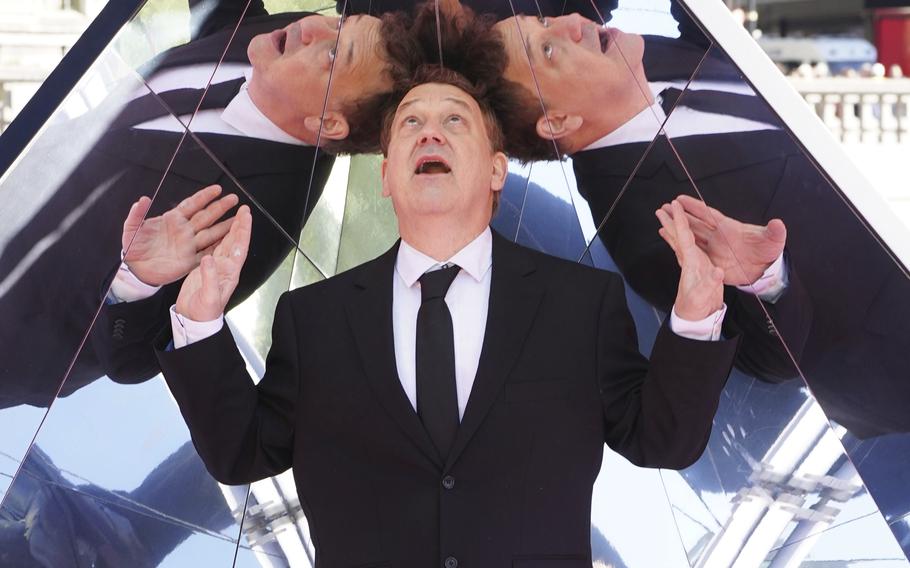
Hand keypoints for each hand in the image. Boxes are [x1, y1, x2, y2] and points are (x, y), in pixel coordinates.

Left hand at [121, 185, 238, 286]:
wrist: (135, 270)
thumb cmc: (134, 248)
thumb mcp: (131, 229)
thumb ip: (136, 214)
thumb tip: (142, 200)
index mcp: (172, 220)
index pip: (192, 204)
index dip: (204, 196)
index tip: (217, 189)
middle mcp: (184, 231)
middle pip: (206, 216)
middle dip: (220, 207)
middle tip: (234, 199)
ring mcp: (189, 245)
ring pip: (211, 233)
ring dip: (225, 226)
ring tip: (238, 220)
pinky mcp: (190, 260)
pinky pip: (207, 252)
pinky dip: (218, 248)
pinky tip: (229, 242)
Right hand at [175, 205, 251, 321]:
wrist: (195, 321)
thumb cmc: (204, 312)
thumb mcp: (208, 296)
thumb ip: (209, 277)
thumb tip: (208, 259)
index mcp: (229, 272)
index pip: (239, 246)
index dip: (243, 230)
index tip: (246, 215)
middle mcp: (226, 267)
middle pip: (235, 242)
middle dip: (240, 225)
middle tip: (243, 209)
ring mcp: (217, 267)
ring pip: (226, 243)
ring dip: (230, 229)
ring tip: (234, 215)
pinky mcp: (206, 268)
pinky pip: (213, 249)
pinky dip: (216, 238)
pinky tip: (216, 230)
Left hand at [656, 199, 724, 320]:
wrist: (695, 317)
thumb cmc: (698, 305)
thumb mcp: (705, 294)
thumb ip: (711, 282)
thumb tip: (717, 271)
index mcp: (692, 261)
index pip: (684, 235)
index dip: (680, 220)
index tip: (674, 205)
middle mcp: (690, 259)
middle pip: (678, 235)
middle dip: (671, 220)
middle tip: (662, 206)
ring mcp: (693, 262)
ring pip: (681, 241)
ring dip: (674, 228)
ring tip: (667, 217)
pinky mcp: (697, 267)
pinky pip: (687, 248)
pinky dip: (683, 240)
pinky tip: (682, 237)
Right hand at [671, 195, 785, 285]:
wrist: (765, 270)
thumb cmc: (767, 251)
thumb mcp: (772, 241)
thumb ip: (773, 232)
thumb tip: (778, 224)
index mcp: (728, 228)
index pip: (708, 215)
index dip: (694, 207)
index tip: (680, 199)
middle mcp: (717, 236)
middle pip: (694, 223)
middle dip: (679, 215)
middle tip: (665, 207)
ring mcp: (712, 248)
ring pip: (690, 236)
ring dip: (677, 228)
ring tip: (663, 220)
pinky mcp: (711, 261)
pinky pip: (693, 252)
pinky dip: (681, 246)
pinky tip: (672, 241)